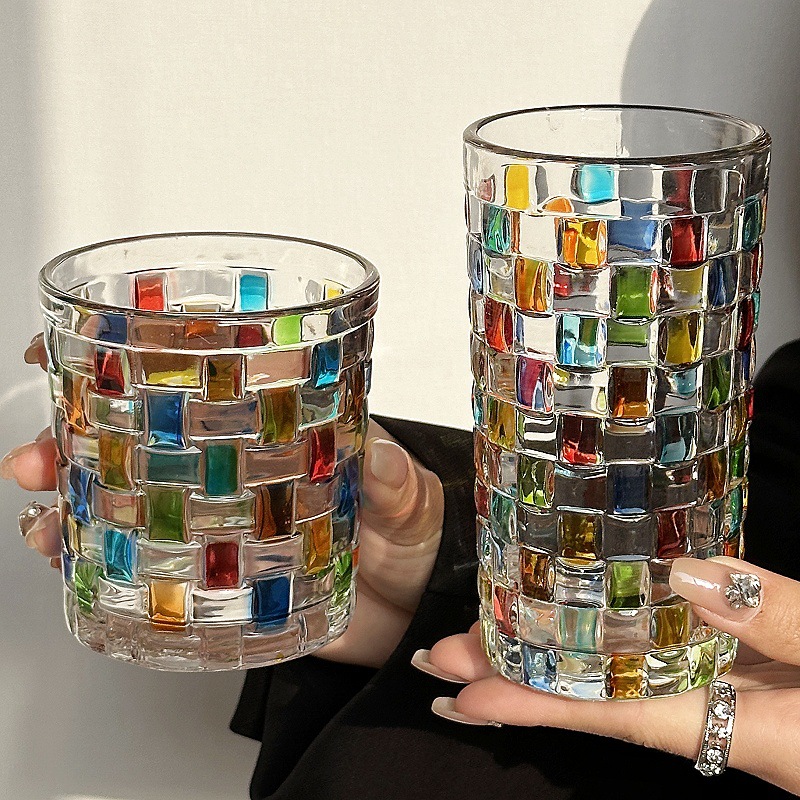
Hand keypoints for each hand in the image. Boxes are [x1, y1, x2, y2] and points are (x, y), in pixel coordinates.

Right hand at [3, 335, 443, 668]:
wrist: (410, 607)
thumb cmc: (408, 536)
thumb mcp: (409, 496)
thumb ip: (394, 477)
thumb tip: (377, 458)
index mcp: (284, 423)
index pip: (205, 371)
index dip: (139, 353)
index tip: (81, 342)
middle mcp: (241, 463)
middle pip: (144, 430)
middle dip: (78, 434)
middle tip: (43, 451)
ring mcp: (223, 515)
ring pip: (129, 490)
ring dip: (74, 495)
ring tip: (46, 513)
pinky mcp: (219, 570)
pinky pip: (148, 557)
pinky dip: (102, 555)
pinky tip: (76, 555)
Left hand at [419, 556, 799, 793]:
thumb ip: (783, 620)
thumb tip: (688, 578)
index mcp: (747, 729)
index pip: (612, 715)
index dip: (534, 708)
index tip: (463, 693)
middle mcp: (724, 717)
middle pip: (599, 698)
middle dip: (520, 680)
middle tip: (444, 654)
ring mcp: (734, 694)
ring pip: (625, 676)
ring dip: (558, 656)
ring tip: (492, 632)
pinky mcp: (749, 670)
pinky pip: (669, 657)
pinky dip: (618, 641)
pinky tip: (589, 622)